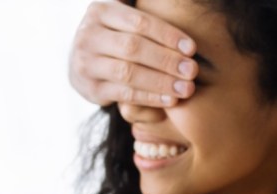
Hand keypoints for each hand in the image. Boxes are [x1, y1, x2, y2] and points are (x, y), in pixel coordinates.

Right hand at [70, 0, 197, 106]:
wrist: (84, 65)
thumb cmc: (115, 38)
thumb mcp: (122, 18)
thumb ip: (142, 11)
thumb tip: (171, 0)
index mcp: (100, 12)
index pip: (139, 22)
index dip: (167, 35)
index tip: (191, 48)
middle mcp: (88, 36)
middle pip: (133, 47)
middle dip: (166, 60)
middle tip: (192, 70)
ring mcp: (86, 63)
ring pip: (128, 73)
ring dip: (161, 82)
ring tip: (186, 88)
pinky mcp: (90, 89)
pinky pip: (124, 94)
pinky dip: (150, 97)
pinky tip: (171, 100)